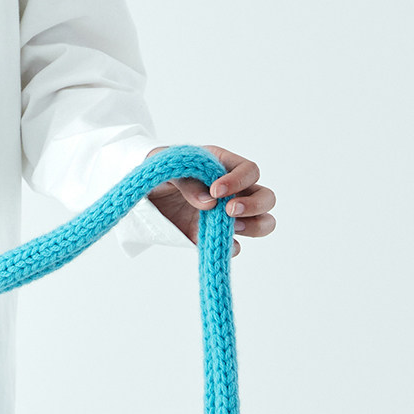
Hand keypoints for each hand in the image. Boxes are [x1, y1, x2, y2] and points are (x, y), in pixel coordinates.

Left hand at [144, 144, 275, 256]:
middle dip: (254, 205)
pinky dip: (232, 248)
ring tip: (232, 227)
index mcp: (225, 166)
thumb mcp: (169, 168)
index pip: (249, 171)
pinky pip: (235, 246)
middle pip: (266, 198)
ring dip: (255, 226)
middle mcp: (235, 191)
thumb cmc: (162, 170)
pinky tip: (219, 244)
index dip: (239, 180)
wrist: (147, 191)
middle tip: (229, 210)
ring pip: (263, 222)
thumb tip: (208, 202)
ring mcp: (228, 215)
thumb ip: (188, 181)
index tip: (216, 191)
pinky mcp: (217, 235)